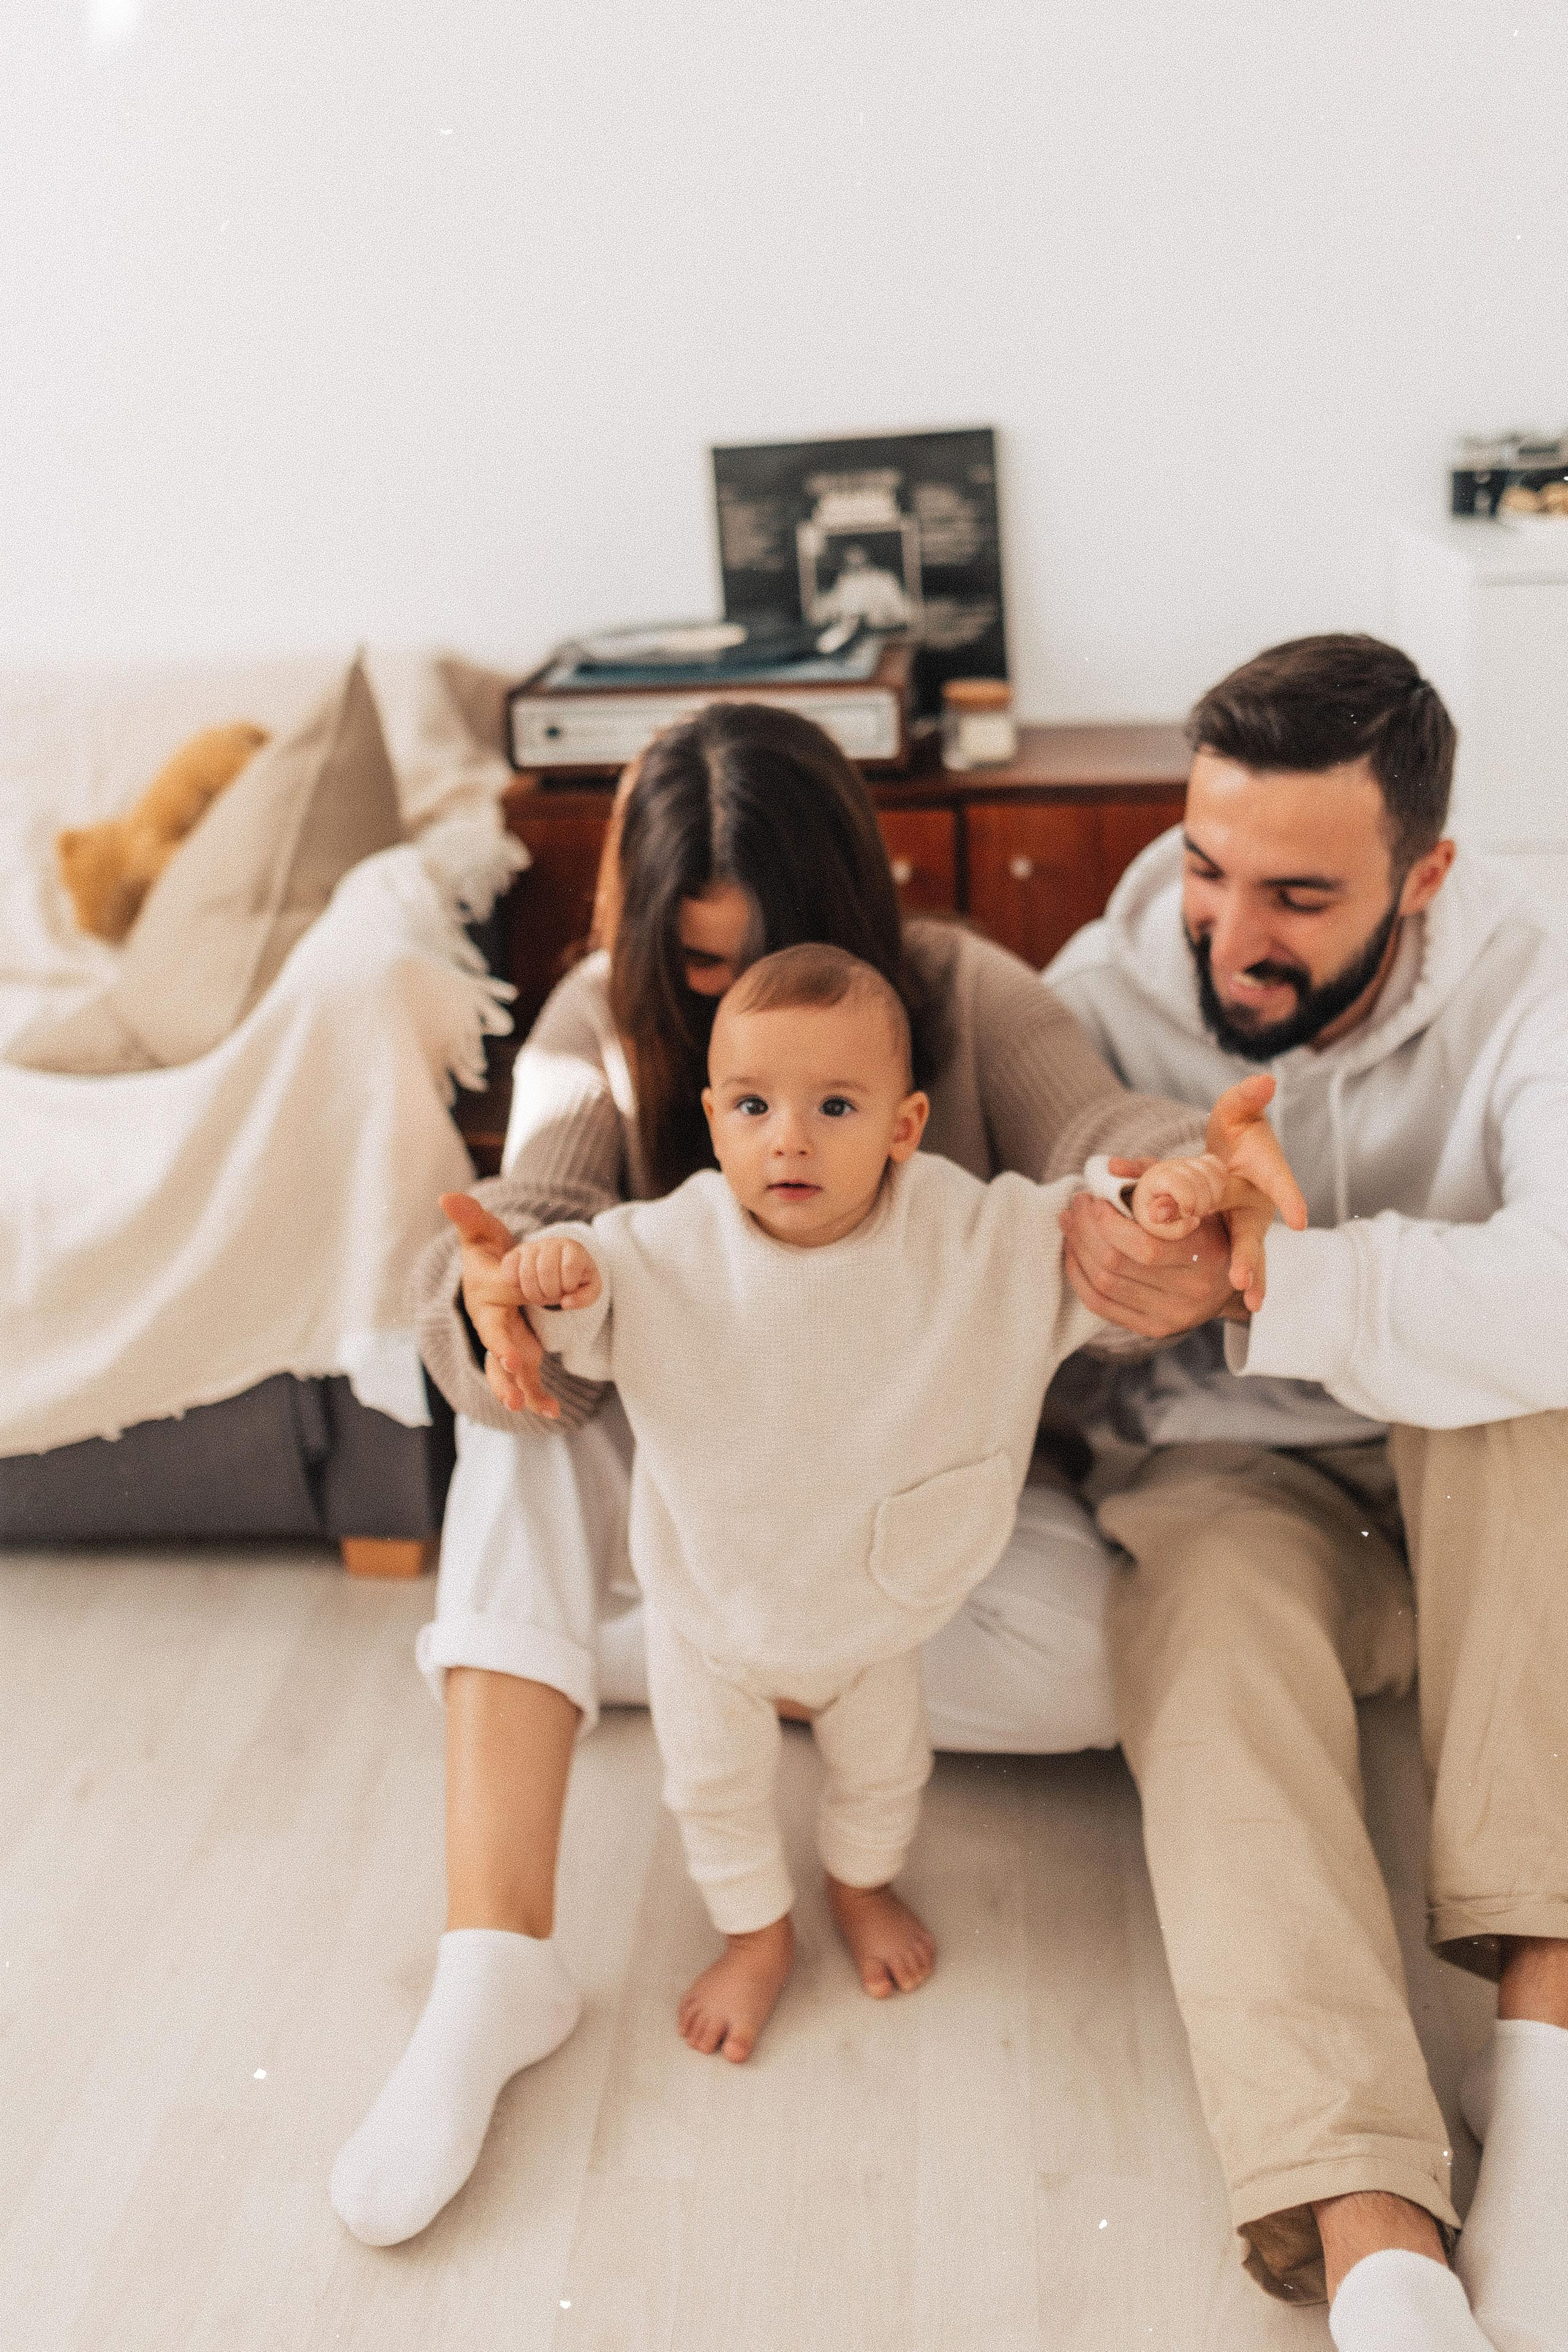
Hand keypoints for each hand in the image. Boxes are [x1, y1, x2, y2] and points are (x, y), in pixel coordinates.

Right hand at [439, 1192, 558, 1418]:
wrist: (494, 1278)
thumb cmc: (488, 1254)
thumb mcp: (482, 1232)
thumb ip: (469, 1215)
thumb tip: (446, 1196)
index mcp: (483, 1293)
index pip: (497, 1302)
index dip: (506, 1325)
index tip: (516, 1353)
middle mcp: (490, 1322)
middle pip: (495, 1344)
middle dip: (504, 1364)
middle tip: (513, 1381)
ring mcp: (504, 1341)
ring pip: (504, 1371)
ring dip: (515, 1388)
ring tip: (525, 1406)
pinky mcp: (520, 1354)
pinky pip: (527, 1379)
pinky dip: (538, 1396)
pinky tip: (552, 1411)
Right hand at [505, 1234, 602, 1311]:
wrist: (559, 1267)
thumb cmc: (576, 1278)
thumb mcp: (589, 1289)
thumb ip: (585, 1297)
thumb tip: (566, 1303)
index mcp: (574, 1249)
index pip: (570, 1265)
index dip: (568, 1284)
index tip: (568, 1288)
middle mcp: (552, 1243)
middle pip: (546, 1270)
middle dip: (549, 1292)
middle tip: (552, 1296)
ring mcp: (532, 1246)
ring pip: (527, 1271)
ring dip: (533, 1293)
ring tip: (540, 1295)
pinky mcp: (516, 1253)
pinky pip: (508, 1266)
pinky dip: (513, 1282)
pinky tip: (522, 1287)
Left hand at [1060, 1185, 1242, 1338]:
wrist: (1228, 1279)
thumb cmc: (1204, 1224)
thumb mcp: (1192, 1194)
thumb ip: (1155, 1177)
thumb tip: (1110, 1169)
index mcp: (1206, 1254)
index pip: (1144, 1245)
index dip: (1107, 1222)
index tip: (1094, 1199)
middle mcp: (1191, 1290)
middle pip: (1117, 1264)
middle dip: (1086, 1230)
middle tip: (1076, 1206)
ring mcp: (1172, 1315)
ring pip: (1104, 1284)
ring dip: (1077, 1250)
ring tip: (1070, 1224)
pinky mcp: (1154, 1328)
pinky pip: (1101, 1305)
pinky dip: (1079, 1276)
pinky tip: (1073, 1252)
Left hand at [1129, 1151, 1227, 1240]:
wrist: (1151, 1197)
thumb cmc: (1153, 1213)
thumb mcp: (1157, 1228)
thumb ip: (1174, 1230)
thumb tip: (1195, 1221)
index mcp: (1156, 1179)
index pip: (1179, 1183)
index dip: (1188, 1202)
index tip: (1185, 1214)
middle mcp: (1172, 1166)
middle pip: (1199, 1181)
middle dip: (1201, 1205)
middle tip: (1193, 1215)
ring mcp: (1187, 1161)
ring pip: (1212, 1174)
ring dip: (1213, 1197)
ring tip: (1203, 1208)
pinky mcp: (1199, 1162)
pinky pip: (1218, 1166)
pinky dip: (1220, 1183)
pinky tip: (1211, 1196)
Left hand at [1203, 1075, 1308, 1310]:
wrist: (1231, 1159)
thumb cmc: (1238, 1134)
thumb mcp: (1236, 1112)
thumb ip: (1245, 1098)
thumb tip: (1264, 1079)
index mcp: (1265, 1174)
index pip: (1280, 1183)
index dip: (1290, 1199)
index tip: (1298, 1219)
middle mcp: (1256, 1206)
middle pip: (1254, 1232)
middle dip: (1252, 1255)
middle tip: (1245, 1277)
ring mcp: (1241, 1228)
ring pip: (1244, 1254)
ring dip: (1246, 1275)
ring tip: (1249, 1301)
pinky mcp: (1223, 1240)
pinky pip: (1219, 1256)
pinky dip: (1220, 1271)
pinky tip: (1236, 1303)